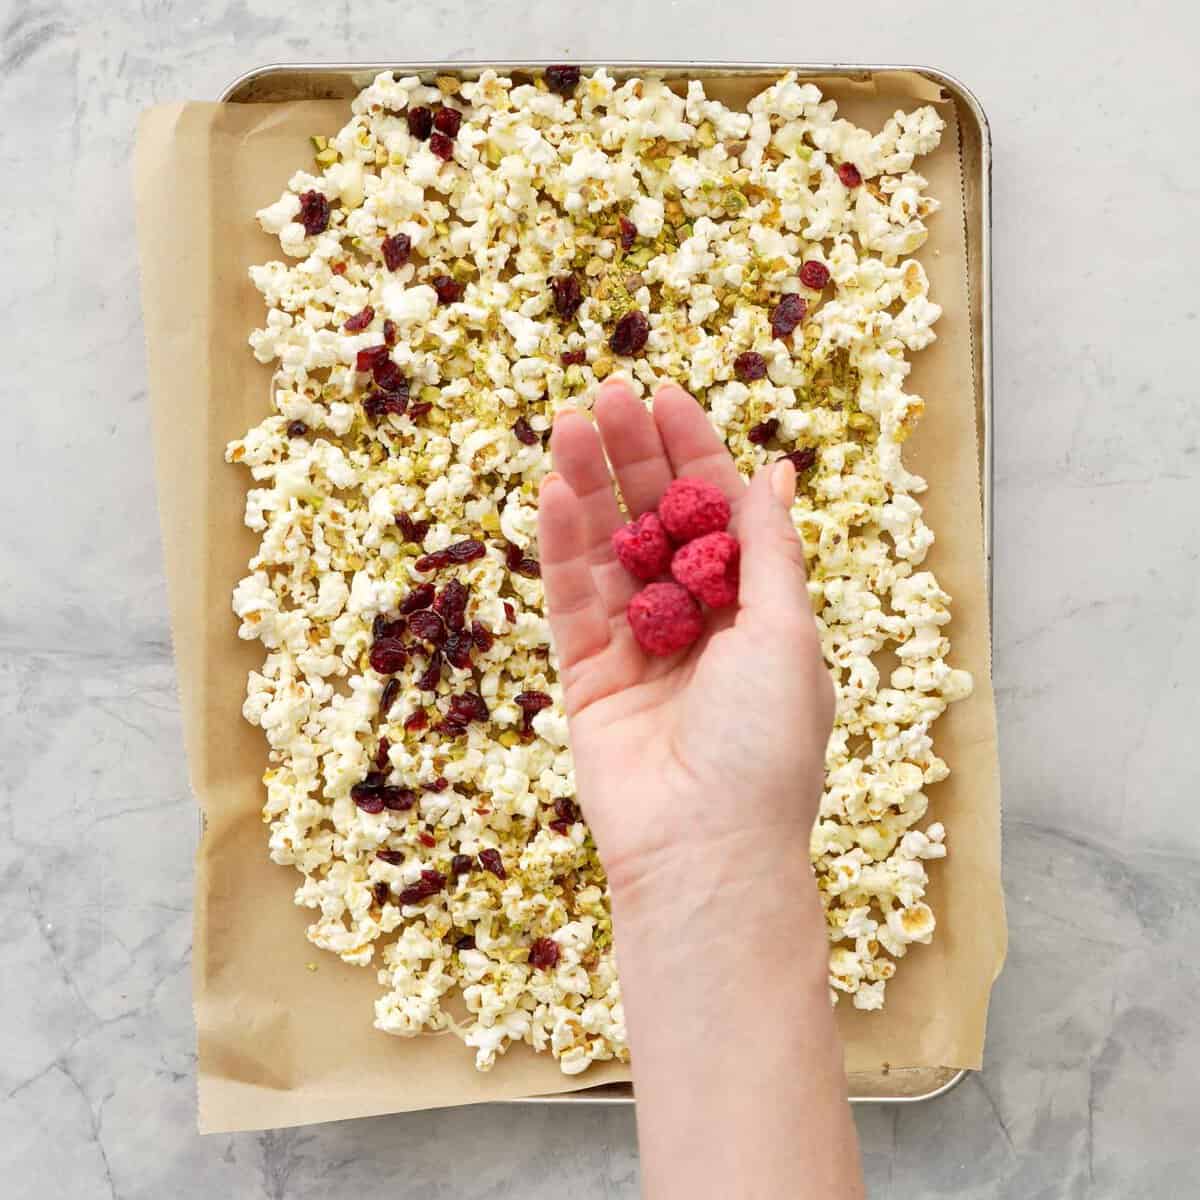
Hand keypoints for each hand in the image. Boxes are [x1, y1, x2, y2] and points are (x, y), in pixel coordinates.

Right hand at [538, 378, 834, 897]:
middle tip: (606, 394)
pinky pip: (572, 600)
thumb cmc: (765, 745)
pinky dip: (563, 546)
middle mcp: (696, 623)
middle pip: (658, 521)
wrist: (705, 849)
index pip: (718, 513)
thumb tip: (776, 473)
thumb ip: (770, 550)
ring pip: (609, 551)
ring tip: (566, 423)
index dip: (695, 453)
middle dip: (635, 457)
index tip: (666, 396)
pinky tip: (555, 491)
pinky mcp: (588, 677)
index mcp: (755, 612)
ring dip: (589, 487)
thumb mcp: (787, 634)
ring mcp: (638, 648)